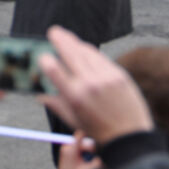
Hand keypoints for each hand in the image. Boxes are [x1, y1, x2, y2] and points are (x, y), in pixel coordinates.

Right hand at [38, 26, 152, 144]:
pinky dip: (90, 51)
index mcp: (76, 97)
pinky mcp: (119, 74)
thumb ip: (56, 104)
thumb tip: (39, 94)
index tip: (42, 55)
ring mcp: (106, 77)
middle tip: (53, 31)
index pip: (55, 72)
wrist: (130, 137)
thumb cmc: (99, 132)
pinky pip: (101, 57)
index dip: (46, 61)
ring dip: (75, 42)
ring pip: (87, 52)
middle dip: (60, 40)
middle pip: (71, 54)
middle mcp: (90, 84)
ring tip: (66, 36)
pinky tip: (84, 47)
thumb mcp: (74, 120)